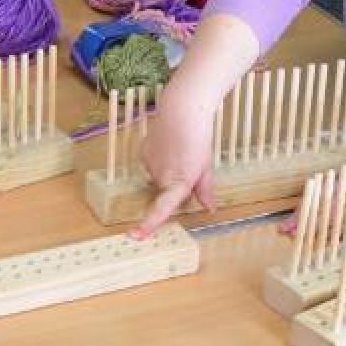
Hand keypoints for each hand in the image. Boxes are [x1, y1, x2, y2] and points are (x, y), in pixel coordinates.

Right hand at [132, 90, 216, 237]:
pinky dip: (159, 161)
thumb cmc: (198, 137)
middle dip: (177, 186)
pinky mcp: (142, 154)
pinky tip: (168, 146)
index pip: (163, 208)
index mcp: (180, 182)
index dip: (149, 224)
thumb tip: (209, 208)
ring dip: (168, 172)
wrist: (182, 110)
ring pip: (159, 179)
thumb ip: (204, 189)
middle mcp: (161, 177)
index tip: (136, 236)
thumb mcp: (205, 165)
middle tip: (191, 166)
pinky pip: (150, 166)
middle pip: (167, 192)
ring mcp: (149, 165)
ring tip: (180, 151)